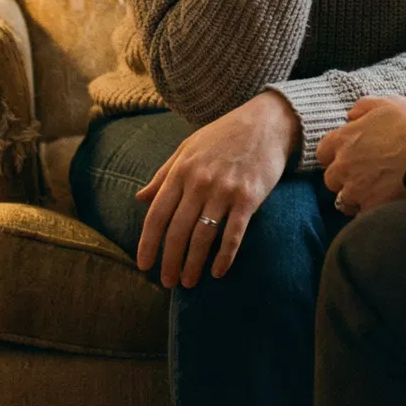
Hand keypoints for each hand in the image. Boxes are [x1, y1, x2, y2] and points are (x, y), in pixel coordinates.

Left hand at [135, 92, 300, 287]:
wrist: (266, 122)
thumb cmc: (223, 135)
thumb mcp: (187, 148)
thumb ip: (163, 175)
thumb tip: (139, 198)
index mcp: (181, 171)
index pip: (157, 214)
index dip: (148, 243)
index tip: (144, 265)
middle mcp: (200, 182)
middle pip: (178, 231)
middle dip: (170, 261)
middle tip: (168, 282)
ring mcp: (224, 190)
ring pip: (203, 237)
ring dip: (194, 264)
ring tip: (189, 282)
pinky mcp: (248, 197)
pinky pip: (233, 234)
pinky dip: (224, 256)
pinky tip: (218, 272)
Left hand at [317, 96, 405, 214]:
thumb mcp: (387, 103)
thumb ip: (363, 107)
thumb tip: (350, 116)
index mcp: (343, 139)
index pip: (323, 152)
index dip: (336, 155)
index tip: (350, 156)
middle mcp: (343, 166)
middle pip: (331, 179)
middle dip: (345, 178)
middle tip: (365, 175)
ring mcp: (356, 190)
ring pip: (345, 200)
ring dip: (356, 197)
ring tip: (376, 192)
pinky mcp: (371, 208)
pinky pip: (363, 215)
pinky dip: (371, 212)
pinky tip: (385, 204)